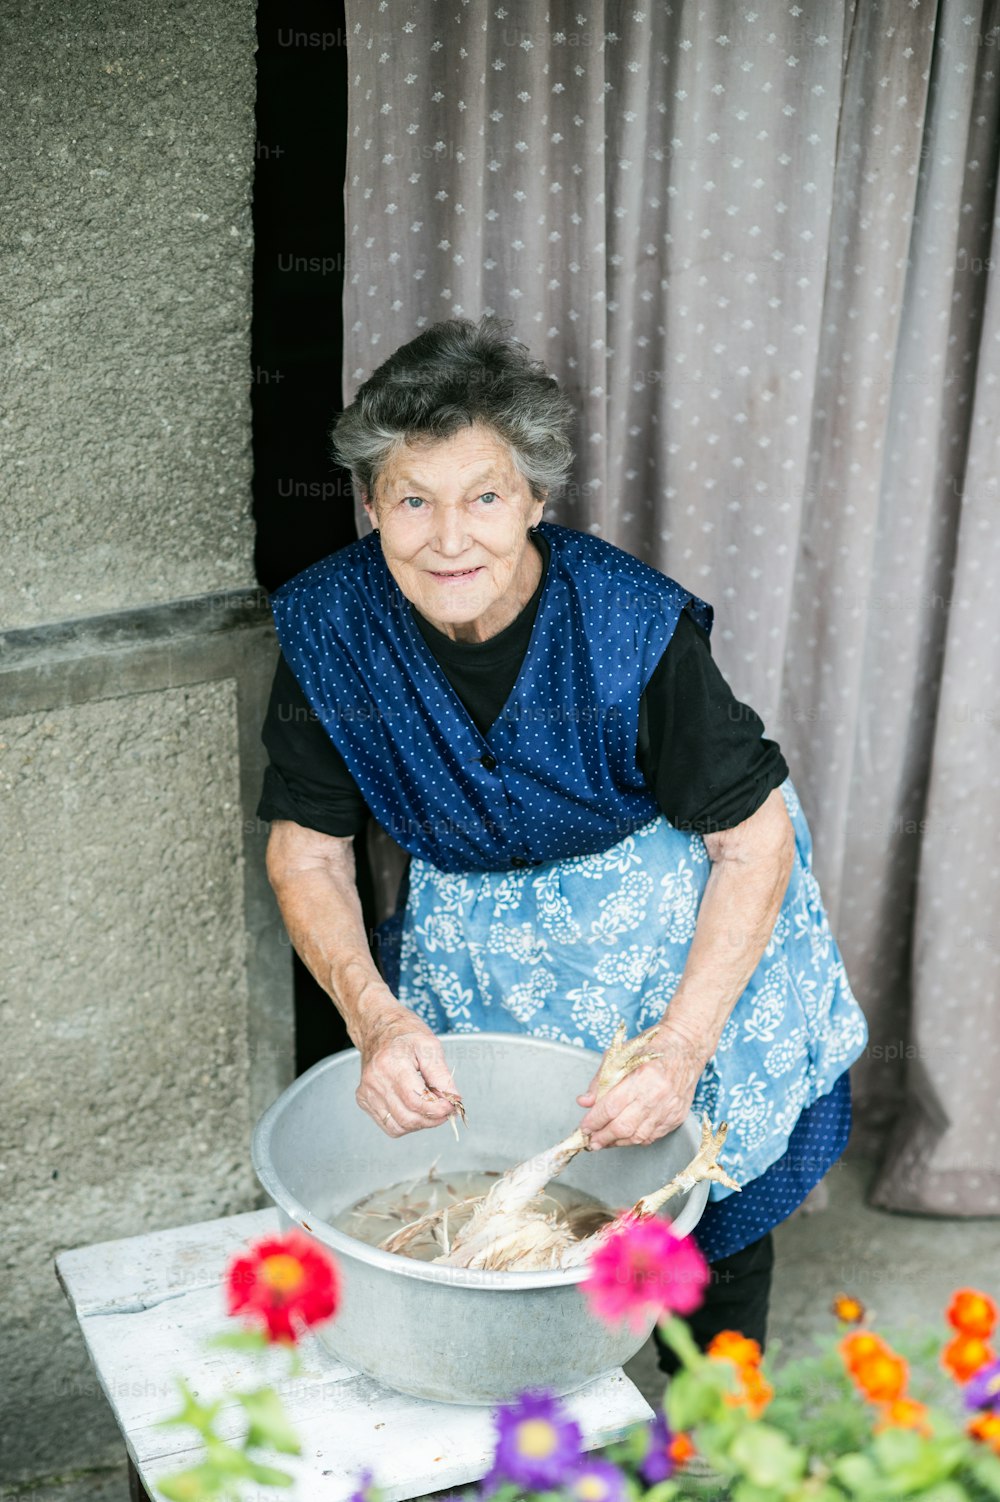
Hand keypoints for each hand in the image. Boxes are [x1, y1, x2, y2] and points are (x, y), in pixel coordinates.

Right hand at [355, 1000, 460, 1137]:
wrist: (378, 1027)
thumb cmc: (405, 1033)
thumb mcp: (430, 1046)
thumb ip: (442, 1076)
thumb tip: (453, 1100)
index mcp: (392, 1064)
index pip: (416, 1101)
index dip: (438, 1109)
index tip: (451, 1106)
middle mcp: (375, 1081)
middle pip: (407, 1117)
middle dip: (432, 1119)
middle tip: (445, 1109)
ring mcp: (367, 1092)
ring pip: (398, 1126)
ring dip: (420, 1123)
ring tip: (430, 1108)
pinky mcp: (364, 1100)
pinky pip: (388, 1125)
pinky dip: (406, 1123)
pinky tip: (414, 1108)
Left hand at [575, 1022, 708, 1149]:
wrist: (686, 1047)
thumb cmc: (651, 1048)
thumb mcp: (620, 1055)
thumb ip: (600, 1080)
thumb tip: (584, 1102)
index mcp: (641, 1076)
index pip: (611, 1106)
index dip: (594, 1120)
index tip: (584, 1126)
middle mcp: (657, 1095)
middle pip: (624, 1126)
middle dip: (603, 1137)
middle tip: (591, 1141)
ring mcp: (669, 1108)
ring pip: (638, 1136)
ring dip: (618, 1142)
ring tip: (605, 1142)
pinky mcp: (677, 1117)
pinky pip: (653, 1136)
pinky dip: (636, 1140)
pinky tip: (625, 1137)